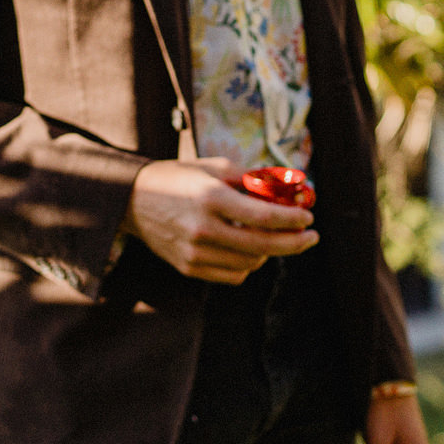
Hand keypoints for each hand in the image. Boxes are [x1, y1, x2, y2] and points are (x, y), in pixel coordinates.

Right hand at [122, 155, 315, 283]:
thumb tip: (290, 189)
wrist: (132, 200)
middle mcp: (203, 230)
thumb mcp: (216, 168)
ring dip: (271, 252)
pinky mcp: (188, 268)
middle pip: (262, 246)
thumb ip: (253, 180)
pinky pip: (232, 275)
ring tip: (276, 237)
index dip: (293, 219)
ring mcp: (194, 253)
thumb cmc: (180, 178)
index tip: (309, 217)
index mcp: (211, 199)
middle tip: (311, 236)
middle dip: (294, 243)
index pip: (264, 216)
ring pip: (250, 264)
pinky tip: (252, 249)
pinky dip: (249, 265)